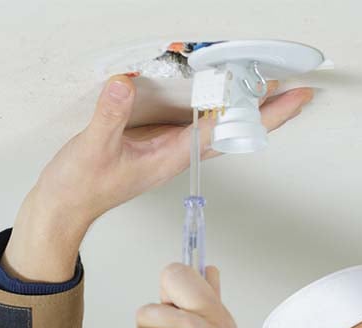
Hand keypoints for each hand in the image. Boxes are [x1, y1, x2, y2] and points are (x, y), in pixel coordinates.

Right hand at [35, 73, 312, 226]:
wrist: (64, 209)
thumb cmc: (79, 187)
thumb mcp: (91, 148)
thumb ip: (109, 116)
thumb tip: (124, 85)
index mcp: (170, 157)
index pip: (224, 129)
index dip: (256, 111)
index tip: (284, 94)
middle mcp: (177, 156)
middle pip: (234, 131)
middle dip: (267, 110)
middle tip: (298, 89)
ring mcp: (170, 152)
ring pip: (220, 129)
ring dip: (247, 110)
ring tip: (274, 90)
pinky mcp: (158, 147)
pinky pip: (199, 127)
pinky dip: (218, 110)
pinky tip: (225, 100)